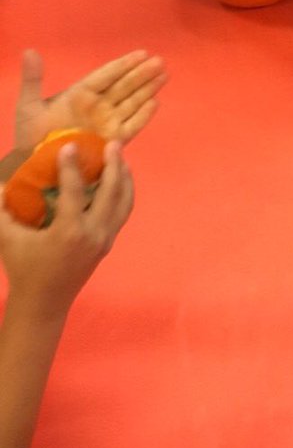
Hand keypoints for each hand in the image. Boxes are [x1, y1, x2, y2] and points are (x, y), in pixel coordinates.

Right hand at [0, 142, 132, 320]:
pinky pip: (122, 213)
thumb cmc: (24, 269)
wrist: (44, 304)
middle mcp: (93, 234)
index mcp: (69, 231)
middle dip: (114, 165)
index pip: (74, 190)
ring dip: (125, 178)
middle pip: (111, 192)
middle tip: (112, 143)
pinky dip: (124, 194)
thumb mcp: (8, 238)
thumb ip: (1, 209)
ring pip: (123, 202)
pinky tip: (120, 181)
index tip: (70, 145)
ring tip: (121, 157)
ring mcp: (104, 239)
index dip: (71, 166)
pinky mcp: (107, 244)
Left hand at [14, 50, 166, 152]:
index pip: (106, 76)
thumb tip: (30, 51)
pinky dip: (142, 116)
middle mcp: (97, 107)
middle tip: (159, 62)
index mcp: (80, 95)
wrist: (36, 167)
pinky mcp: (111, 141)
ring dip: (147, 89)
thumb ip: (32, 79)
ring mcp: (106, 123)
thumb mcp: (29, 105)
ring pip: (131, 102)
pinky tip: (155, 103)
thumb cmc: (31, 137)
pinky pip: (131, 127)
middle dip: (142, 74)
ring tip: (164, 75)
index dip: (123, 65)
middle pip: (123, 86)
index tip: (141, 53)